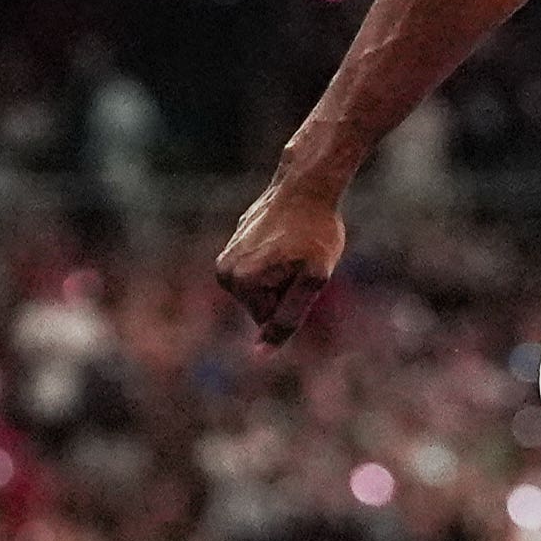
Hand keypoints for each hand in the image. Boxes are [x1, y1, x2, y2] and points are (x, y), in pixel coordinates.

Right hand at [214, 178, 347, 344]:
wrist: (307, 185)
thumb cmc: (316, 232)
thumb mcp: (314, 280)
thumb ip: (287, 319)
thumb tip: (260, 355)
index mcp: (241, 282)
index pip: (270, 320)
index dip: (296, 299)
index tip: (304, 270)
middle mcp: (224, 271)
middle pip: (262, 306)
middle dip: (286, 290)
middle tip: (301, 260)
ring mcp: (225, 257)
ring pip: (261, 290)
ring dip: (282, 277)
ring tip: (294, 249)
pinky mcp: (232, 245)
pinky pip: (258, 271)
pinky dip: (275, 263)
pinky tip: (286, 238)